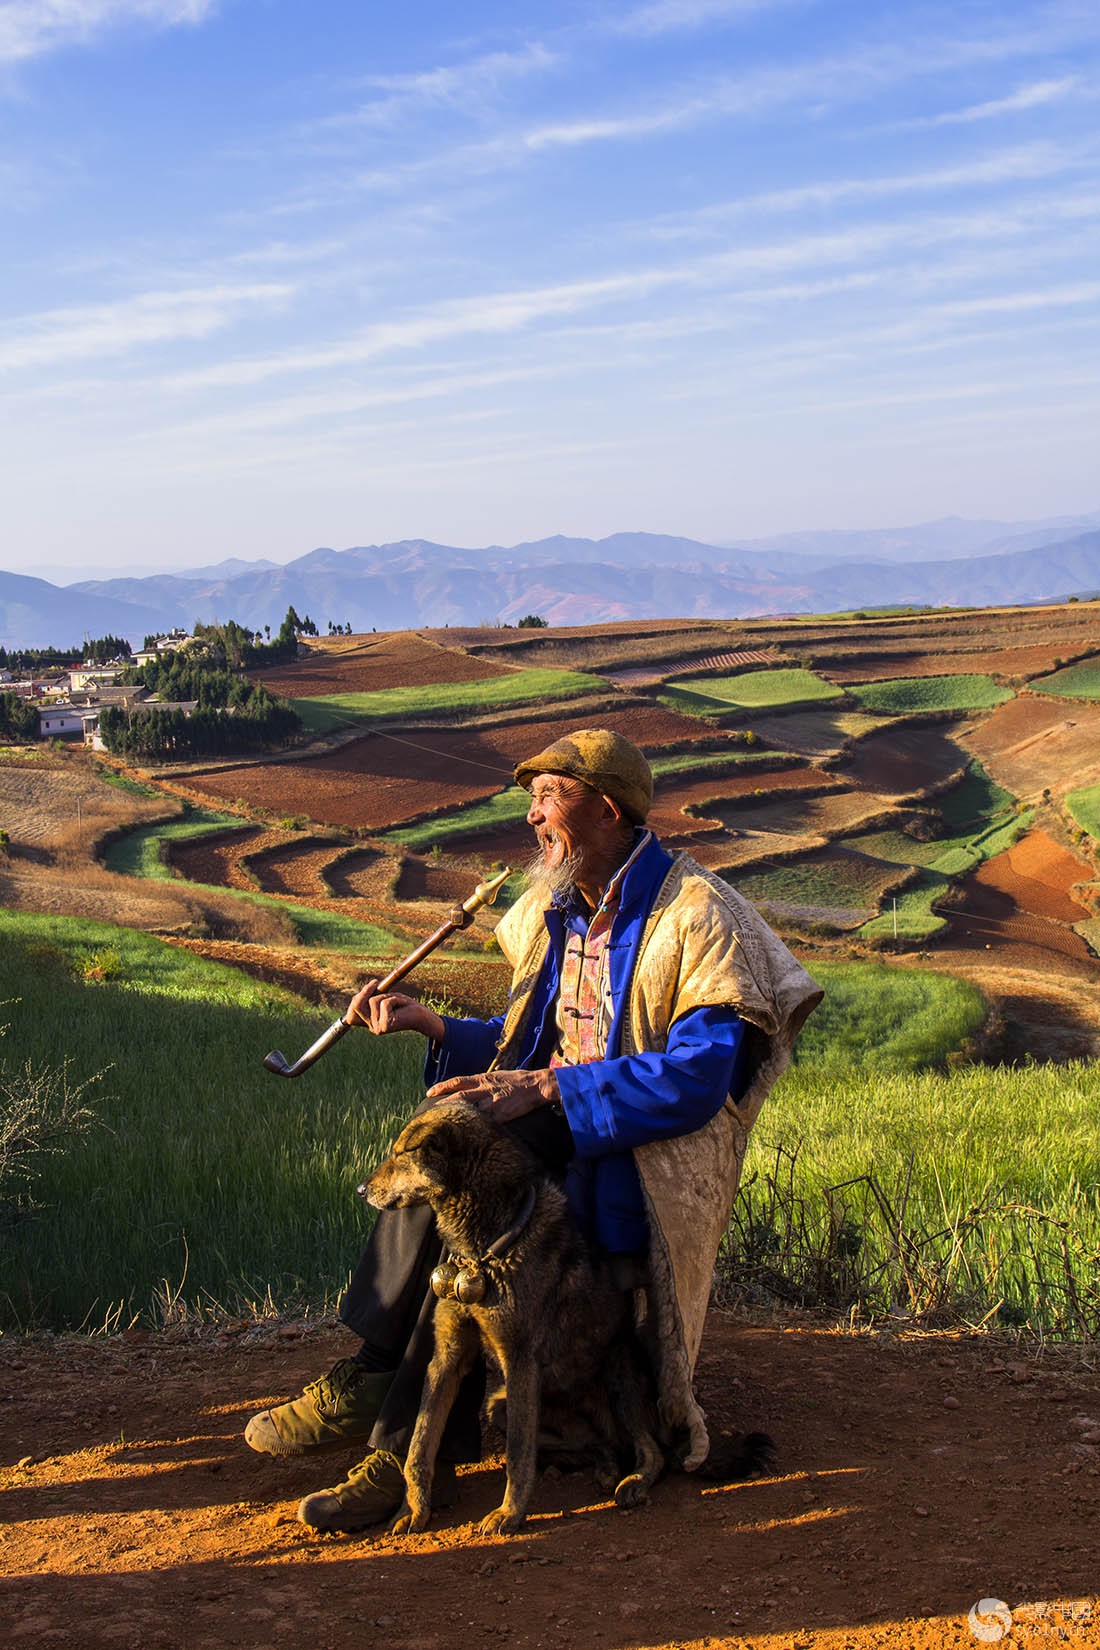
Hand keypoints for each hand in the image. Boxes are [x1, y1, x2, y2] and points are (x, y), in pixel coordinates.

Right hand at [346, 979, 444, 1042]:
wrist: (422, 1016)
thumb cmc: (405, 1005)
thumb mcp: (386, 998)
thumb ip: (373, 997)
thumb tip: (364, 990)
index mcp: (370, 1022)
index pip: (351, 1015)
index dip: (357, 998)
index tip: (371, 986)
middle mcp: (372, 1027)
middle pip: (356, 1006)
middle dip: (365, 991)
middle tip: (376, 982)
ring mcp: (377, 1027)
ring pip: (373, 1001)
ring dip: (386, 995)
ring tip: (398, 1000)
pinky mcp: (385, 1025)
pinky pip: (384, 1003)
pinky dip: (394, 999)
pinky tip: (403, 1004)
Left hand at [425, 1068, 559, 1123]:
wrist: (536, 1085)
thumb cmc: (517, 1080)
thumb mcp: (497, 1076)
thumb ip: (482, 1083)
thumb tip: (468, 1087)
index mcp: (483, 1079)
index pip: (458, 1081)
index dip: (442, 1087)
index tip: (429, 1093)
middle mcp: (485, 1090)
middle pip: (459, 1097)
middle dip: (443, 1104)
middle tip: (429, 1112)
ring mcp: (493, 1103)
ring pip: (470, 1111)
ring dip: (457, 1118)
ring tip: (442, 1126)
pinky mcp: (501, 1115)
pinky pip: (485, 1123)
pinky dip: (474, 1128)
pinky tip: (465, 1135)